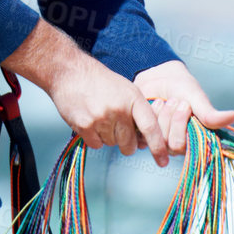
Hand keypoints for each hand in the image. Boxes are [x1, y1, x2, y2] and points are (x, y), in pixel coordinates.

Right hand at [3, 20, 168, 165]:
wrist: (70, 72)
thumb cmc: (100, 82)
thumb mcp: (126, 89)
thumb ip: (136, 112)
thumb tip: (144, 140)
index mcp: (133, 98)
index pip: (150, 127)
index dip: (158, 146)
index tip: (163, 161)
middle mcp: (119, 109)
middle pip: (129, 144)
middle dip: (125, 143)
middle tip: (117, 128)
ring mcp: (101, 118)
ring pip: (111, 144)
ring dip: (107, 136)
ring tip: (99, 115)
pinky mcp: (84, 125)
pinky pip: (96, 145)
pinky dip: (93, 138)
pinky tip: (89, 120)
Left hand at [132, 60, 233, 155]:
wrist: (159, 76)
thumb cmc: (182, 87)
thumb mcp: (197, 98)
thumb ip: (210, 113)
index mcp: (194, 139)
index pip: (187, 146)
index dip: (183, 125)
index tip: (185, 104)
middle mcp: (178, 143)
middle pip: (172, 144)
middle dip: (173, 118)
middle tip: (174, 101)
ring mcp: (160, 139)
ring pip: (158, 138)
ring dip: (161, 114)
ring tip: (165, 101)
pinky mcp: (144, 134)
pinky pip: (143, 132)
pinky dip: (149, 114)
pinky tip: (153, 103)